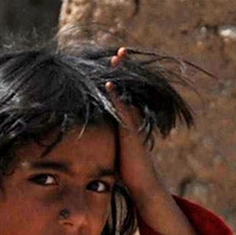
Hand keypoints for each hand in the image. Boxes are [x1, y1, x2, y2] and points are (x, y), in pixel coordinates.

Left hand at [104, 56, 164, 203]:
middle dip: (124, 68)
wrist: (142, 184)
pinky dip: (116, 97)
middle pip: (129, 87)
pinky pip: (123, 110)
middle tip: (120, 50)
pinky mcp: (130, 133)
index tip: (114, 60)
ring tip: (118, 57)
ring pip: (127, 94)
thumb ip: (109, 139)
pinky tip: (109, 84)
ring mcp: (132, 124)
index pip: (125, 92)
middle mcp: (133, 118)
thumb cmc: (127, 169)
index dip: (120, 76)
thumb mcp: (117, 149)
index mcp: (128, 119)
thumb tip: (93, 139)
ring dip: (122, 76)